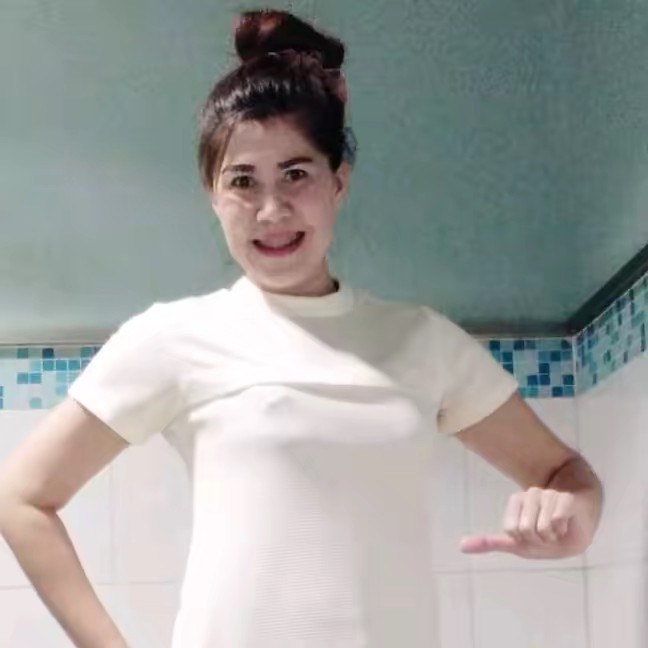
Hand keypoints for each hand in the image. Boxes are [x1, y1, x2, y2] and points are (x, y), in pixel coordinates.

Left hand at [459, 487, 594, 558]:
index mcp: (516, 502)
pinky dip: (562, 530)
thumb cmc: (550, 534)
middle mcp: (530, 494)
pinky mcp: (565, 498)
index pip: (510, 530)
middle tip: (549, 535)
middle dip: (539, 540)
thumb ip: (491, 542)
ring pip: (541, 528)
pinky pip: (555, 521)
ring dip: (553, 537)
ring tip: (559, 529)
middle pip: (525, 530)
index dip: (524, 541)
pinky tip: (567, 525)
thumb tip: (461, 546)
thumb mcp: (519, 543)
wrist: (583, 522)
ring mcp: (548, 494)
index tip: (534, 537)